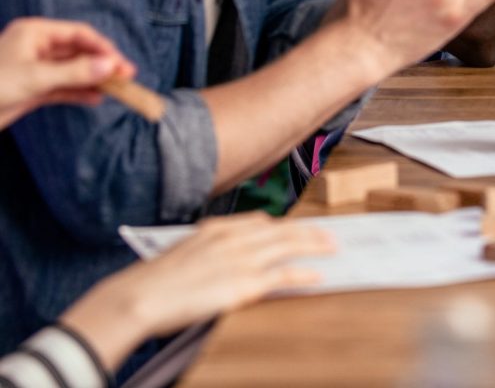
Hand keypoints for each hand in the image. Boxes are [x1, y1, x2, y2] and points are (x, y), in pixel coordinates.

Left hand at [0, 18, 134, 129]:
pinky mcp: (33, 89)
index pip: (79, 34)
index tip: (120, 63)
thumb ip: (74, 72)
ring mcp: (36, 69)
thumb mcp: (35, 78)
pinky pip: (64, 87)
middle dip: (102, 64)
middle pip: (79, 52)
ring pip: (74, 70)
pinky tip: (97, 98)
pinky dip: (80, 92)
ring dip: (95, 79)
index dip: (103, 47)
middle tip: (126, 76)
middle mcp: (37, 48)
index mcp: (35, 33)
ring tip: (118, 89)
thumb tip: (109, 66)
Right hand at [60, 213, 334, 371]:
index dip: (284, 226)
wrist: (138, 297)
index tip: (298, 228)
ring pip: (289, 246)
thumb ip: (206, 249)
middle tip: (328, 234)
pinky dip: (303, 273)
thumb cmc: (152, 281)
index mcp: (217, 228)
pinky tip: (317, 275)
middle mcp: (234, 238)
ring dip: (314, 246)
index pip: (261, 221)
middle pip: (281, 230)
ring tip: (332, 248)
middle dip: (308, 232)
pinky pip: (283, 275)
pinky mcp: (244, 283)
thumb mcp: (183, 253)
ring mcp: (241, 259)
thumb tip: (217, 258)